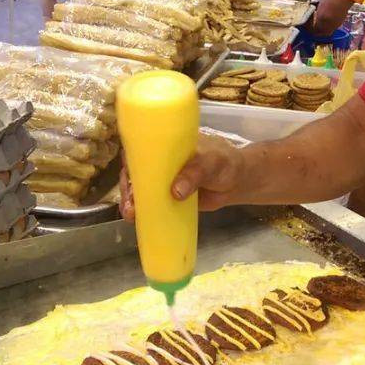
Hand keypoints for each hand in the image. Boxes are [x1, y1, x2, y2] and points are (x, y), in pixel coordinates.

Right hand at [119, 134, 243, 219]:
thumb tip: (175, 191)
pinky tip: (137, 220)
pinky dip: (143, 211)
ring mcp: (162, 180)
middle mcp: (160, 161)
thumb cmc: (224, 162)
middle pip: (135, 172)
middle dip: (128, 187)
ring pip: (140, 189)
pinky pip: (151, 203)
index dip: (130, 161)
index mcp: (167, 144)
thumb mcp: (211, 163)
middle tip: (130, 203)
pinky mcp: (167, 197)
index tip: (127, 175)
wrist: (237, 182)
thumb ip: (195, 173)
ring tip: (131, 214)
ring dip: (132, 202)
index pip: (140, 147)